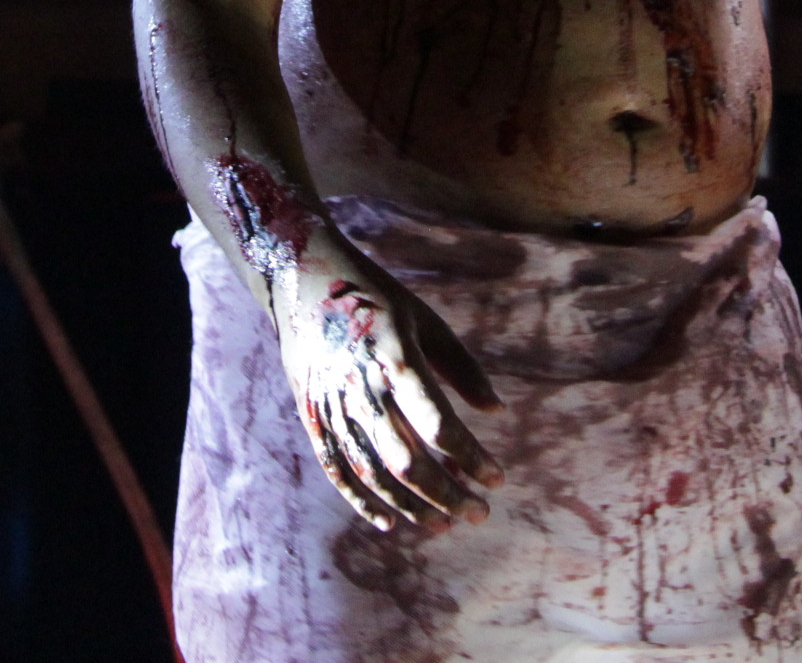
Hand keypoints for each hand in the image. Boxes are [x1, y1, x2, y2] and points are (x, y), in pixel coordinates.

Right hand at [272, 240, 503, 532]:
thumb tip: (499, 411)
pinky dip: (362, 501)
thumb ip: (462, 369)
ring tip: (443, 524)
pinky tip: (390, 523)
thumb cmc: (378, 299)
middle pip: (406, 460)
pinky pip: (336, 468)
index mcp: (397, 358)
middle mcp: (362, 386)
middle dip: (446, 494)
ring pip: (372, 472)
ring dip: (410, 505)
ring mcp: (331, 403)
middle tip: (478, 513)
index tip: (497, 478)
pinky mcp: (311, 413)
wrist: (302, 277)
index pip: (438, 425)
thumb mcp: (425, 322)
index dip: (470, 458)